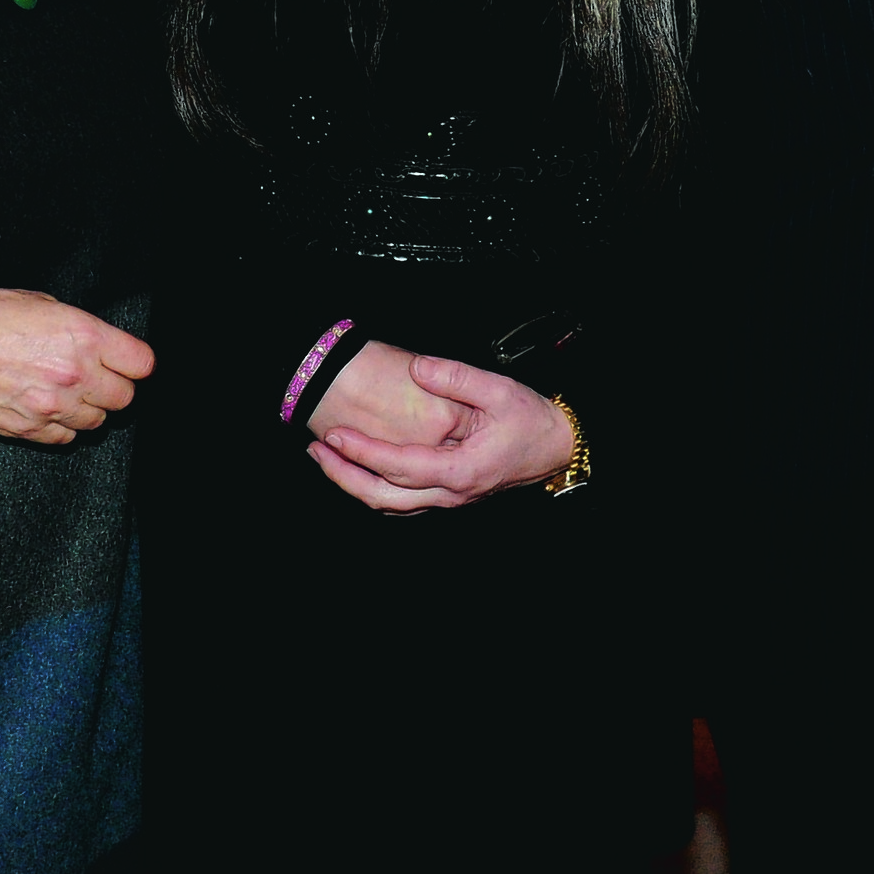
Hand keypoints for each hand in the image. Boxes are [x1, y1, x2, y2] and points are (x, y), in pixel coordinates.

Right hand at [0, 285, 154, 445]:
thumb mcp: (41, 303)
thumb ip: (77, 327)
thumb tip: (96, 344)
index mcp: (84, 336)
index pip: (142, 364)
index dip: (135, 363)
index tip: (128, 364)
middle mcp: (75, 375)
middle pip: (125, 398)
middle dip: (114, 388)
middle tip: (96, 379)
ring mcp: (52, 407)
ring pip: (97, 423)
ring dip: (88, 410)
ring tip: (67, 394)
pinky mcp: (29, 429)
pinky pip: (65, 439)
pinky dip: (62, 428)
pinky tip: (47, 409)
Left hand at [309, 354, 573, 512]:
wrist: (558, 446)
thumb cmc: (531, 419)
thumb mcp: (498, 388)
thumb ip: (456, 377)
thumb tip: (416, 368)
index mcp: (460, 469)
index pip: (398, 466)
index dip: (362, 453)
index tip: (333, 436)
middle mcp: (451, 492)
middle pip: (384, 498)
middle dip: (344, 477)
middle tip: (315, 452)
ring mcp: (450, 499)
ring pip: (392, 506)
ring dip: (356, 485)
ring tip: (327, 460)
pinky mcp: (450, 494)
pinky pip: (405, 502)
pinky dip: (376, 489)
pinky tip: (361, 471)